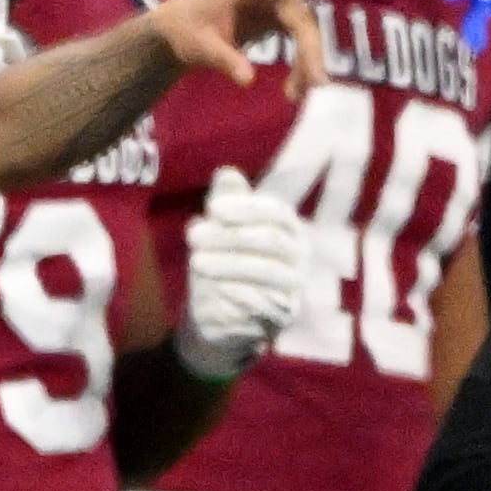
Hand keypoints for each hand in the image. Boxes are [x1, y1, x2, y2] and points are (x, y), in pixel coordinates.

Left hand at [147, 0, 336, 96]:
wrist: (180, 33)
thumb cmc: (186, 31)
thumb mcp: (199, 48)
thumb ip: (222, 60)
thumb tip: (247, 80)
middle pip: (300, 18)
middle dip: (310, 51)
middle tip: (316, 84)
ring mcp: (277, 4)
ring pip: (305, 33)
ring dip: (306, 63)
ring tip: (295, 96)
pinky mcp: (280, 20)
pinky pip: (299, 42)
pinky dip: (300, 65)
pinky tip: (293, 90)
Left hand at [174, 167, 308, 378]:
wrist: (219, 318)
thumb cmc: (222, 266)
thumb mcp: (218, 234)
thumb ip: (224, 205)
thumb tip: (226, 173)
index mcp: (287, 231)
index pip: (277, 212)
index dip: (247, 208)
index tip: (214, 208)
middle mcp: (298, 257)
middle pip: (271, 241)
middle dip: (230, 236)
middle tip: (192, 236)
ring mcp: (293, 288)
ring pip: (270, 272)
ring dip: (230, 264)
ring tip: (195, 262)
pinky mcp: (282, 317)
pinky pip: (266, 305)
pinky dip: (240, 295)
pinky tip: (217, 290)